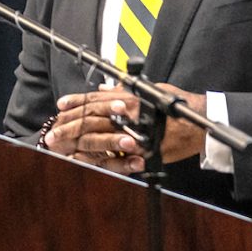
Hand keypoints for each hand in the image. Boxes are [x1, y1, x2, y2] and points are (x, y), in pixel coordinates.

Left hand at [43, 83, 207, 173]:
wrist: (198, 127)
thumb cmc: (177, 106)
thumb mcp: (150, 90)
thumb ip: (125, 91)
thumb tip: (106, 88)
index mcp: (130, 99)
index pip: (97, 99)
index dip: (77, 101)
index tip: (61, 104)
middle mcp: (129, 117)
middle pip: (93, 120)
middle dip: (71, 126)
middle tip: (53, 131)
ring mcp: (135, 136)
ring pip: (100, 139)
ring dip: (79, 144)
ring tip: (62, 148)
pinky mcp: (141, 153)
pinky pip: (116, 158)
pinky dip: (99, 160)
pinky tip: (84, 162)